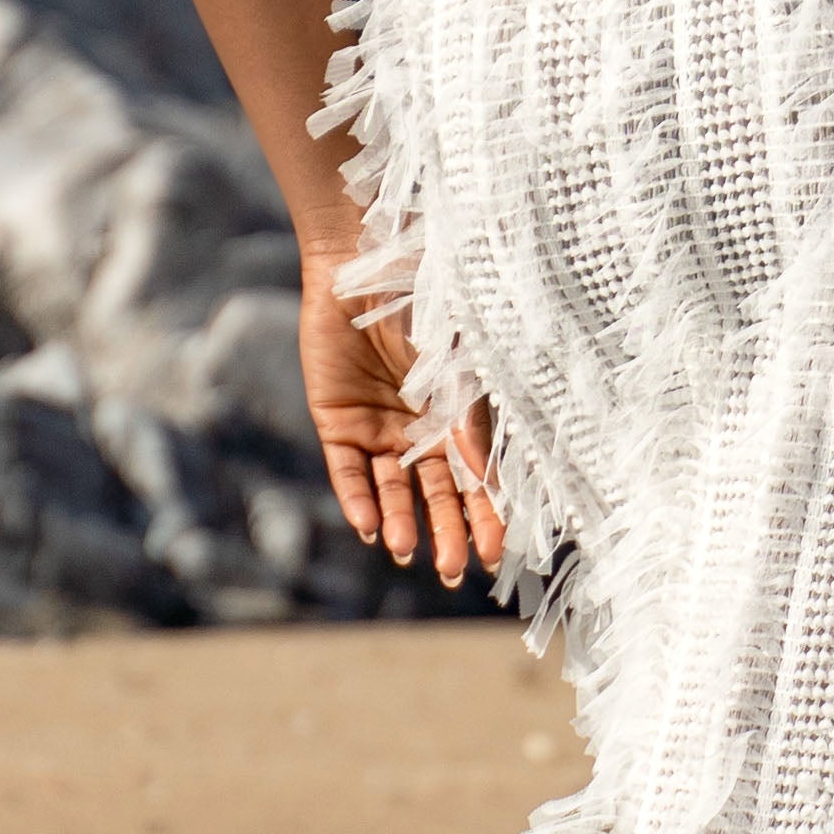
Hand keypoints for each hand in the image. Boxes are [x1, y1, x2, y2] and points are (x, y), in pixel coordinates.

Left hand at [302, 263, 506, 586]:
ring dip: (401, 522)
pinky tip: (369, 528)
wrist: (364, 262)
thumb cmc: (425, 300)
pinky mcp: (336, 422)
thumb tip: (485, 477)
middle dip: (447, 533)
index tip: (497, 554)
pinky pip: (346, 472)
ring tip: (407, 552)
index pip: (476, 481)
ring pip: (391, 491)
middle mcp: (418, 430)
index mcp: (457, 418)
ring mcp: (377, 428)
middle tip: (457, 571)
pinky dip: (357, 499)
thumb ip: (470, 416)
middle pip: (435, 495)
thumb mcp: (461, 360)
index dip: (487, 516)